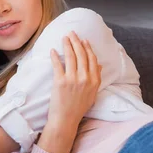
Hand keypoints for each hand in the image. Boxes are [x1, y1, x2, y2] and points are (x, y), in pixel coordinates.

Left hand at [38, 32, 100, 152]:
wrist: (66, 119)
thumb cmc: (78, 107)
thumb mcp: (92, 93)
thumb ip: (96, 78)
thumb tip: (98, 64)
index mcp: (94, 81)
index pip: (92, 59)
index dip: (88, 48)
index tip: (84, 40)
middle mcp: (85, 78)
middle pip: (81, 55)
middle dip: (76, 41)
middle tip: (72, 33)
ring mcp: (73, 79)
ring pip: (71, 57)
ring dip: (67, 45)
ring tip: (64, 38)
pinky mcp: (60, 82)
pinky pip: (58, 64)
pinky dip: (55, 56)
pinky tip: (53, 50)